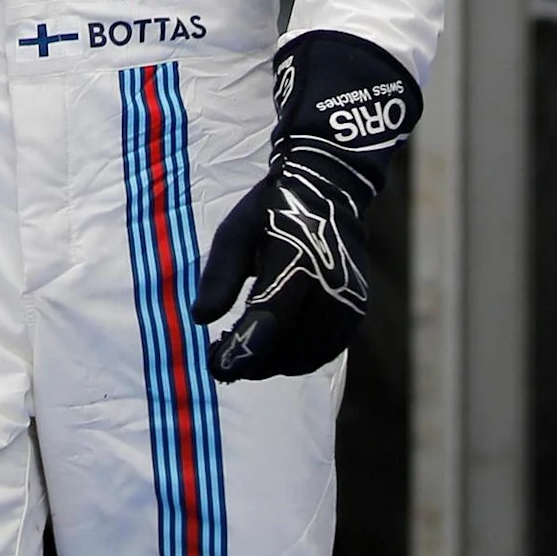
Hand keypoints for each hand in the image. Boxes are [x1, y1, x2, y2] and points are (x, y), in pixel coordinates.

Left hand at [192, 30, 418, 381]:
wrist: (328, 189)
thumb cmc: (272, 208)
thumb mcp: (235, 233)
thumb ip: (219, 277)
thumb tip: (200, 319)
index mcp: (295, 264)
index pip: (265, 323)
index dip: (239, 352)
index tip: (214, 367)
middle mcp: (327, 287)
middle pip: (286, 349)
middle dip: (251, 362)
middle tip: (221, 356)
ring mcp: (347, 301)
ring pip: (307, 356)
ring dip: (273, 364)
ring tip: (244, 352)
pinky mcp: (356, 309)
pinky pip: (326, 350)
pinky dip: (297, 356)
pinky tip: (274, 349)